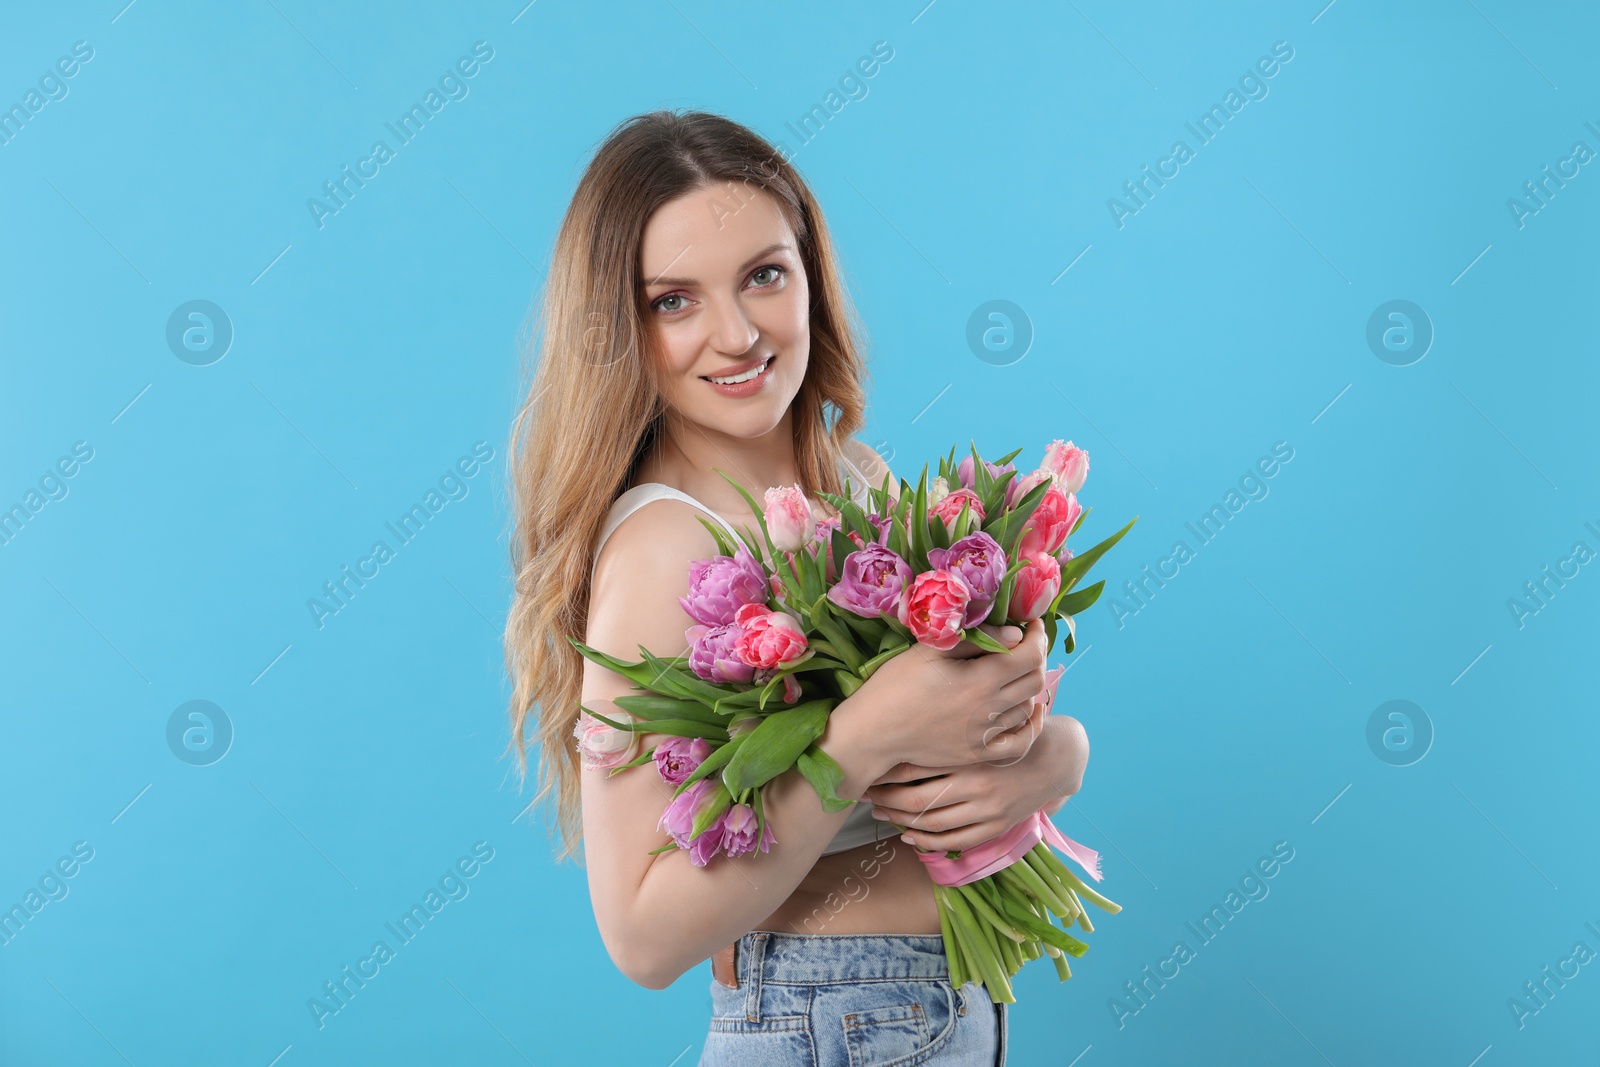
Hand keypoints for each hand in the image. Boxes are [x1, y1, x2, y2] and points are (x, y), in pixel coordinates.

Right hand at [837, 619, 1049, 777]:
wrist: (874, 732)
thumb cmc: (895, 685)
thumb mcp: (929, 651)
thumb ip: (975, 639)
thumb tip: (1015, 634)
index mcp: (979, 679)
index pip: (1029, 655)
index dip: (1038, 636)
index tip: (1033, 626)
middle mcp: (989, 709)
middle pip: (1034, 681)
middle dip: (1036, 658)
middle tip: (1025, 646)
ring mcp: (985, 735)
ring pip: (1028, 708)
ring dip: (1029, 687)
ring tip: (1017, 673)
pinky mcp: (978, 754)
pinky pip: (1019, 743)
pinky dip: (1029, 726)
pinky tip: (1027, 712)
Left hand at [860, 705, 1089, 852]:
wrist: (1057, 756)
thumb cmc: (1011, 729)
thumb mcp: (982, 717)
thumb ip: (948, 719)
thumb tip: (903, 716)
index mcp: (969, 753)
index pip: (916, 766)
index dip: (886, 772)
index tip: (868, 769)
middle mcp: (977, 784)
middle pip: (917, 800)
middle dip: (886, 799)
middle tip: (865, 794)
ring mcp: (988, 809)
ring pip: (933, 823)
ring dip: (900, 821)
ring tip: (879, 812)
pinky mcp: (996, 826)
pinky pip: (955, 842)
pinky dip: (927, 841)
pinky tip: (907, 835)